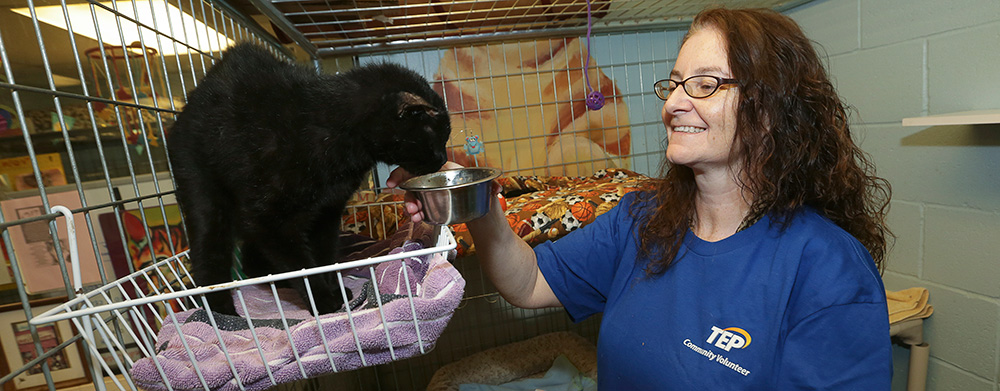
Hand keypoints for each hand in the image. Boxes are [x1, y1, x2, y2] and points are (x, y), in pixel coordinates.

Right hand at [386, 161, 502, 223]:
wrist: (482, 210)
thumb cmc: (480, 192)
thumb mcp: (486, 186)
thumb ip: (491, 185)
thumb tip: (497, 187)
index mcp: (445, 169)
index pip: (421, 165)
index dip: (403, 171)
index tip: (393, 182)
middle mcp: (436, 178)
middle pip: (413, 182)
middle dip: (408, 195)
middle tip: (413, 208)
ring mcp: (431, 191)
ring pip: (414, 195)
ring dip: (411, 206)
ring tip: (416, 215)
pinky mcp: (431, 203)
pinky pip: (418, 205)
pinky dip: (415, 212)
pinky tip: (418, 218)